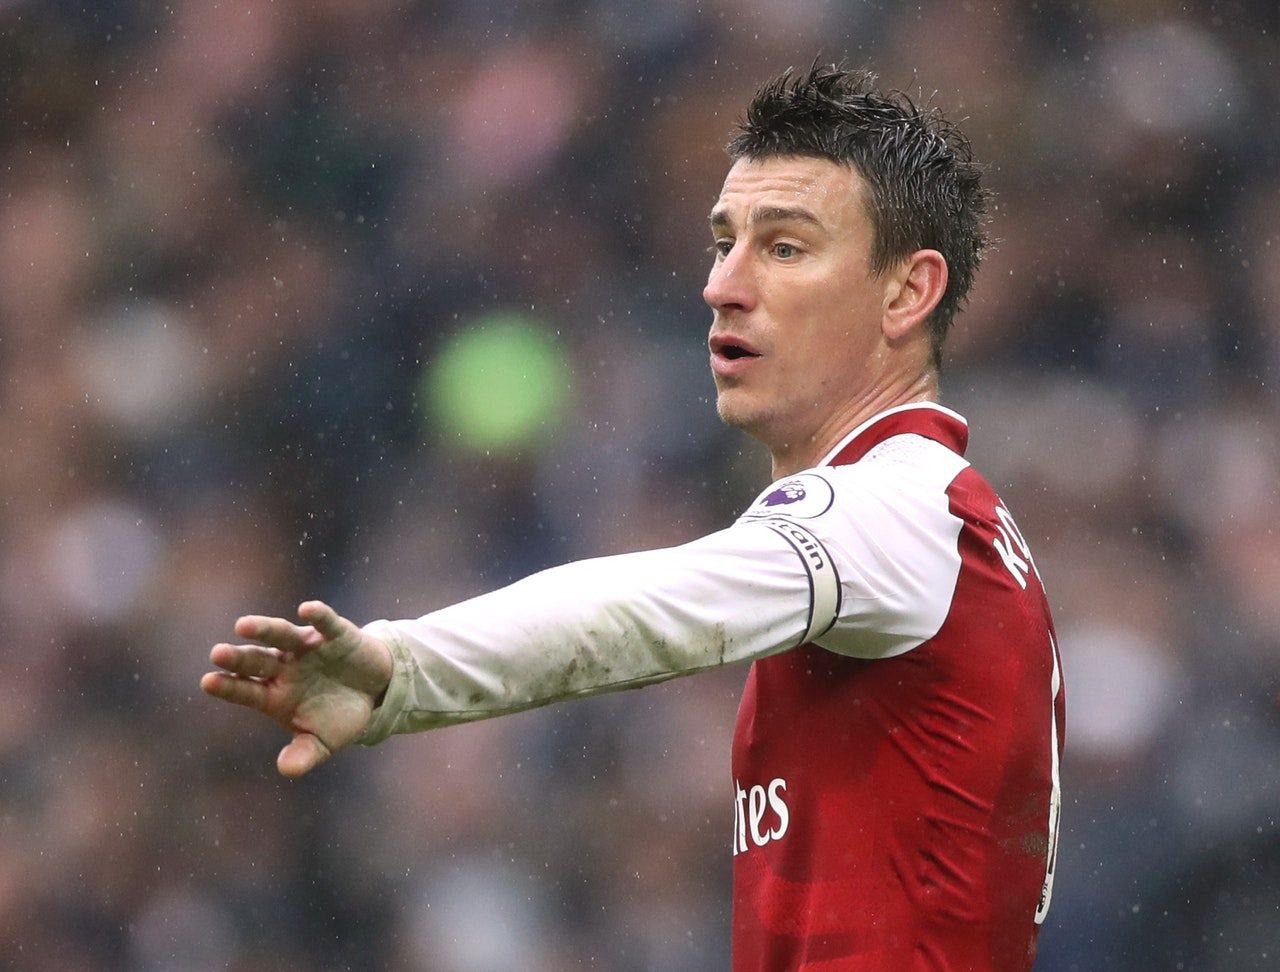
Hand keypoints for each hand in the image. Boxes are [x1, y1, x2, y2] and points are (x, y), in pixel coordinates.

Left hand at [201, 600, 393, 777]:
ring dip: (264, 630)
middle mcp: (285, 668)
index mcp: (275, 695)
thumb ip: (304, 755)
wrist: (375, 692)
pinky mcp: (334, 635)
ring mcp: (307, 648)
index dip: (229, 686)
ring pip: (281, 636)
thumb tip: (286, 770)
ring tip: (242, 626)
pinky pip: (324, 623)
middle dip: (238, 658)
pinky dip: (317, 615)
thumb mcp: (323, 742)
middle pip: (256, 661)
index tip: (207, 682)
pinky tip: (306, 610)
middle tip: (216, 653)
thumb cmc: (339, 716)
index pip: (246, 690)